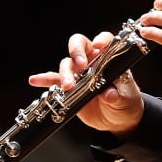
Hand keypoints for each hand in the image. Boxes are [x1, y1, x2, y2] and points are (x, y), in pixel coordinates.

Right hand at [26, 32, 143, 133]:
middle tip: (80, 64)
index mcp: (109, 58)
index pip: (105, 41)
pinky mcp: (69, 87)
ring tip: (67, 86)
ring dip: (65, 73)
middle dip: (76, 51)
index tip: (99, 46)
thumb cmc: (127, 103)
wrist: (118, 120)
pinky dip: (44, 79)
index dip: (101, 40)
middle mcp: (92, 61)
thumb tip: (108, 94)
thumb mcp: (126, 98)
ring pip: (67, 64)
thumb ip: (117, 94)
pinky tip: (34, 80)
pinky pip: (53, 81)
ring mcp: (79, 73)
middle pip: (79, 45)